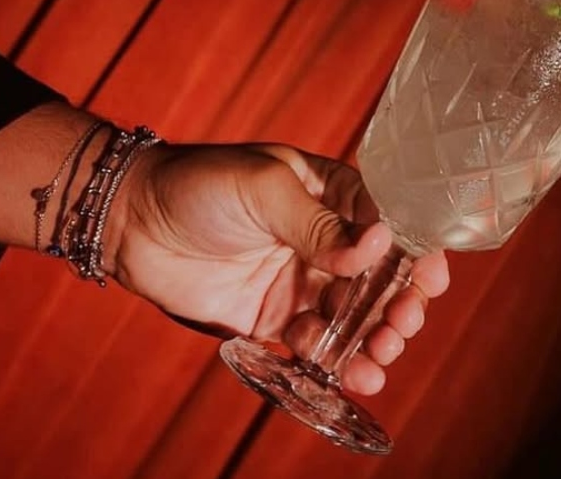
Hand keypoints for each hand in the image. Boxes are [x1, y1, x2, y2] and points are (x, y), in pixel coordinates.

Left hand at [107, 142, 448, 394]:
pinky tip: (349, 375)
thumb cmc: (199, 184)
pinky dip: (336, 362)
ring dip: (374, 339)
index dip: (418, 252)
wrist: (130, 221)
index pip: (391, 224)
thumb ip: (320, 225)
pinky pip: (315, 346)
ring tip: (379, 359)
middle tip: (402, 325)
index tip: (430, 278)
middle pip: (382, 278)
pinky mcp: (274, 319)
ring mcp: (303, 283)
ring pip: (355, 317)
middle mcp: (327, 242)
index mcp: (333, 196)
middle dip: (400, 305)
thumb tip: (379, 246)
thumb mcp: (264, 190)